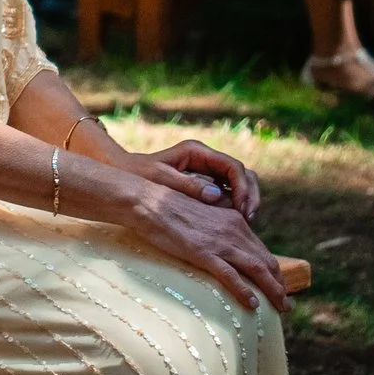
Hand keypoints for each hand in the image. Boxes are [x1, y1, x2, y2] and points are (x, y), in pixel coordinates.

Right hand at [128, 185, 287, 313]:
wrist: (145, 200)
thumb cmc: (166, 207)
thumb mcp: (200, 213)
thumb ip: (216, 227)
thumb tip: (223, 244)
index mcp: (233, 220)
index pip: (261, 250)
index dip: (273, 270)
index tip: (278, 285)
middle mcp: (232, 230)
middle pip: (266, 262)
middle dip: (279, 285)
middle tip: (285, 303)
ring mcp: (218, 242)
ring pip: (256, 271)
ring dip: (272, 291)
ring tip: (280, 308)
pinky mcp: (202, 252)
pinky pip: (230, 276)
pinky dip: (244, 291)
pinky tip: (252, 305)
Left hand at [132, 138, 260, 221]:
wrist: (123, 174)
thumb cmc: (138, 174)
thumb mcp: (160, 178)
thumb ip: (187, 185)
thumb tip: (218, 196)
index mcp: (197, 152)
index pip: (233, 166)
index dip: (243, 187)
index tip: (242, 209)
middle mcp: (206, 159)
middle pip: (242, 174)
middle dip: (250, 195)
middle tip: (248, 218)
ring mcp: (208, 171)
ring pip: (240, 184)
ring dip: (246, 202)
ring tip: (245, 223)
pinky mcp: (206, 184)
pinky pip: (230, 193)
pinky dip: (235, 206)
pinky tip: (233, 223)